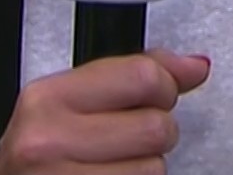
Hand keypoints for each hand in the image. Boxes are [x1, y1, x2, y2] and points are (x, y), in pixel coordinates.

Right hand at [0, 49, 209, 173]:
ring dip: (145, 167)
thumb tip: (193, 67)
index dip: (163, 87)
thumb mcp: (68, 105)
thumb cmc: (39, 157)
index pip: (141, 76)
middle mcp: (49, 141)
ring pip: (155, 167)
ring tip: (113, 164)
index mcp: (47, 99)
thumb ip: (130, 76)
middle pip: (156, 126)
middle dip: (155, 133)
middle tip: (127, 139)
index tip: (157, 95)